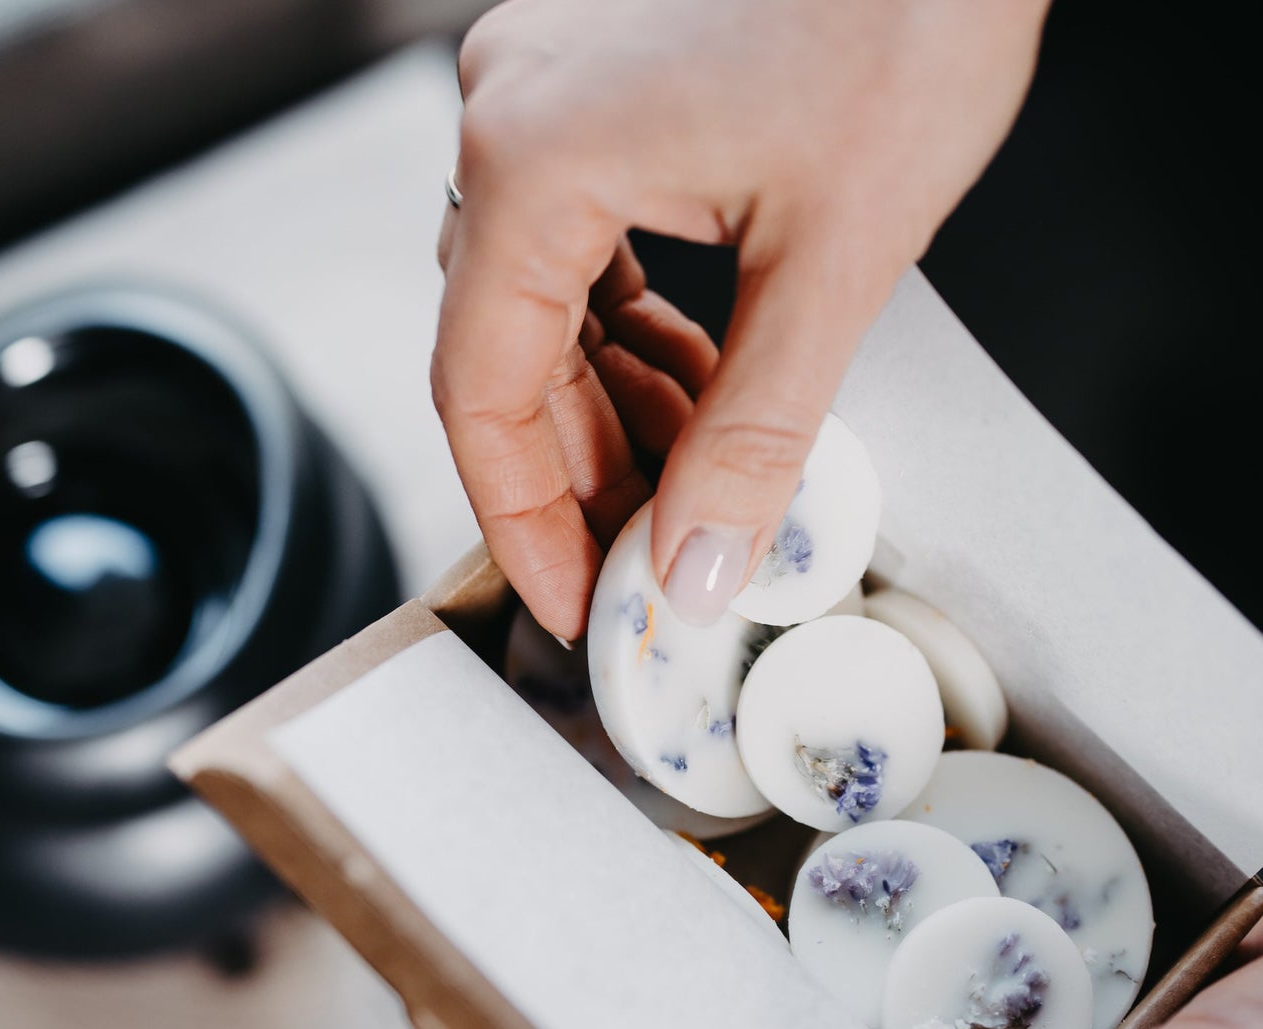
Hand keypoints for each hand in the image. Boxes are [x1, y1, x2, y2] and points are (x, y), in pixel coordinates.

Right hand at [432, 0, 1050, 638]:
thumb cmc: (912, 1)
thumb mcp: (836, 258)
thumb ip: (755, 435)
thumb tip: (700, 568)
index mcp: (534, 157)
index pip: (481, 393)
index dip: (523, 523)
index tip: (576, 604)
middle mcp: (510, 120)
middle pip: (506, 357)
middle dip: (582, 476)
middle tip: (649, 563)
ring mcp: (546, 97)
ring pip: (544, 310)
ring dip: (613, 411)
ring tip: (689, 487)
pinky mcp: (596, 94)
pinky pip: (583, 249)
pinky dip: (634, 334)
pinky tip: (695, 388)